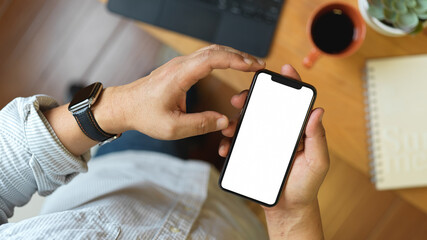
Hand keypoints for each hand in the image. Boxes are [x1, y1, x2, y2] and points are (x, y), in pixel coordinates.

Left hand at [103, 45, 264, 139]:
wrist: (124, 106)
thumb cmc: (144, 115)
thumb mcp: (173, 128)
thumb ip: (200, 125)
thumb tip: (223, 121)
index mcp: (179, 76)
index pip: (212, 59)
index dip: (235, 60)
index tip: (253, 65)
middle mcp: (180, 65)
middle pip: (215, 51)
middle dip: (239, 56)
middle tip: (258, 65)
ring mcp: (179, 65)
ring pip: (210, 52)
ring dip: (231, 56)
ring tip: (249, 65)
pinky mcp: (179, 69)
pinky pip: (204, 57)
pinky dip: (221, 59)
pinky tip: (230, 65)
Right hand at [218, 64, 328, 238]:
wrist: (288, 208)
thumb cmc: (306, 185)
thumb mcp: (317, 162)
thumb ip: (317, 138)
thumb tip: (318, 111)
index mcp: (297, 130)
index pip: (294, 102)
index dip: (291, 82)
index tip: (284, 69)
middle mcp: (279, 131)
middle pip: (265, 107)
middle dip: (251, 98)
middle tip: (240, 99)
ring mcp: (263, 142)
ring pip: (247, 123)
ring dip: (235, 120)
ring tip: (229, 127)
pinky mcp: (251, 154)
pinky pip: (239, 143)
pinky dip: (230, 142)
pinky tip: (227, 146)